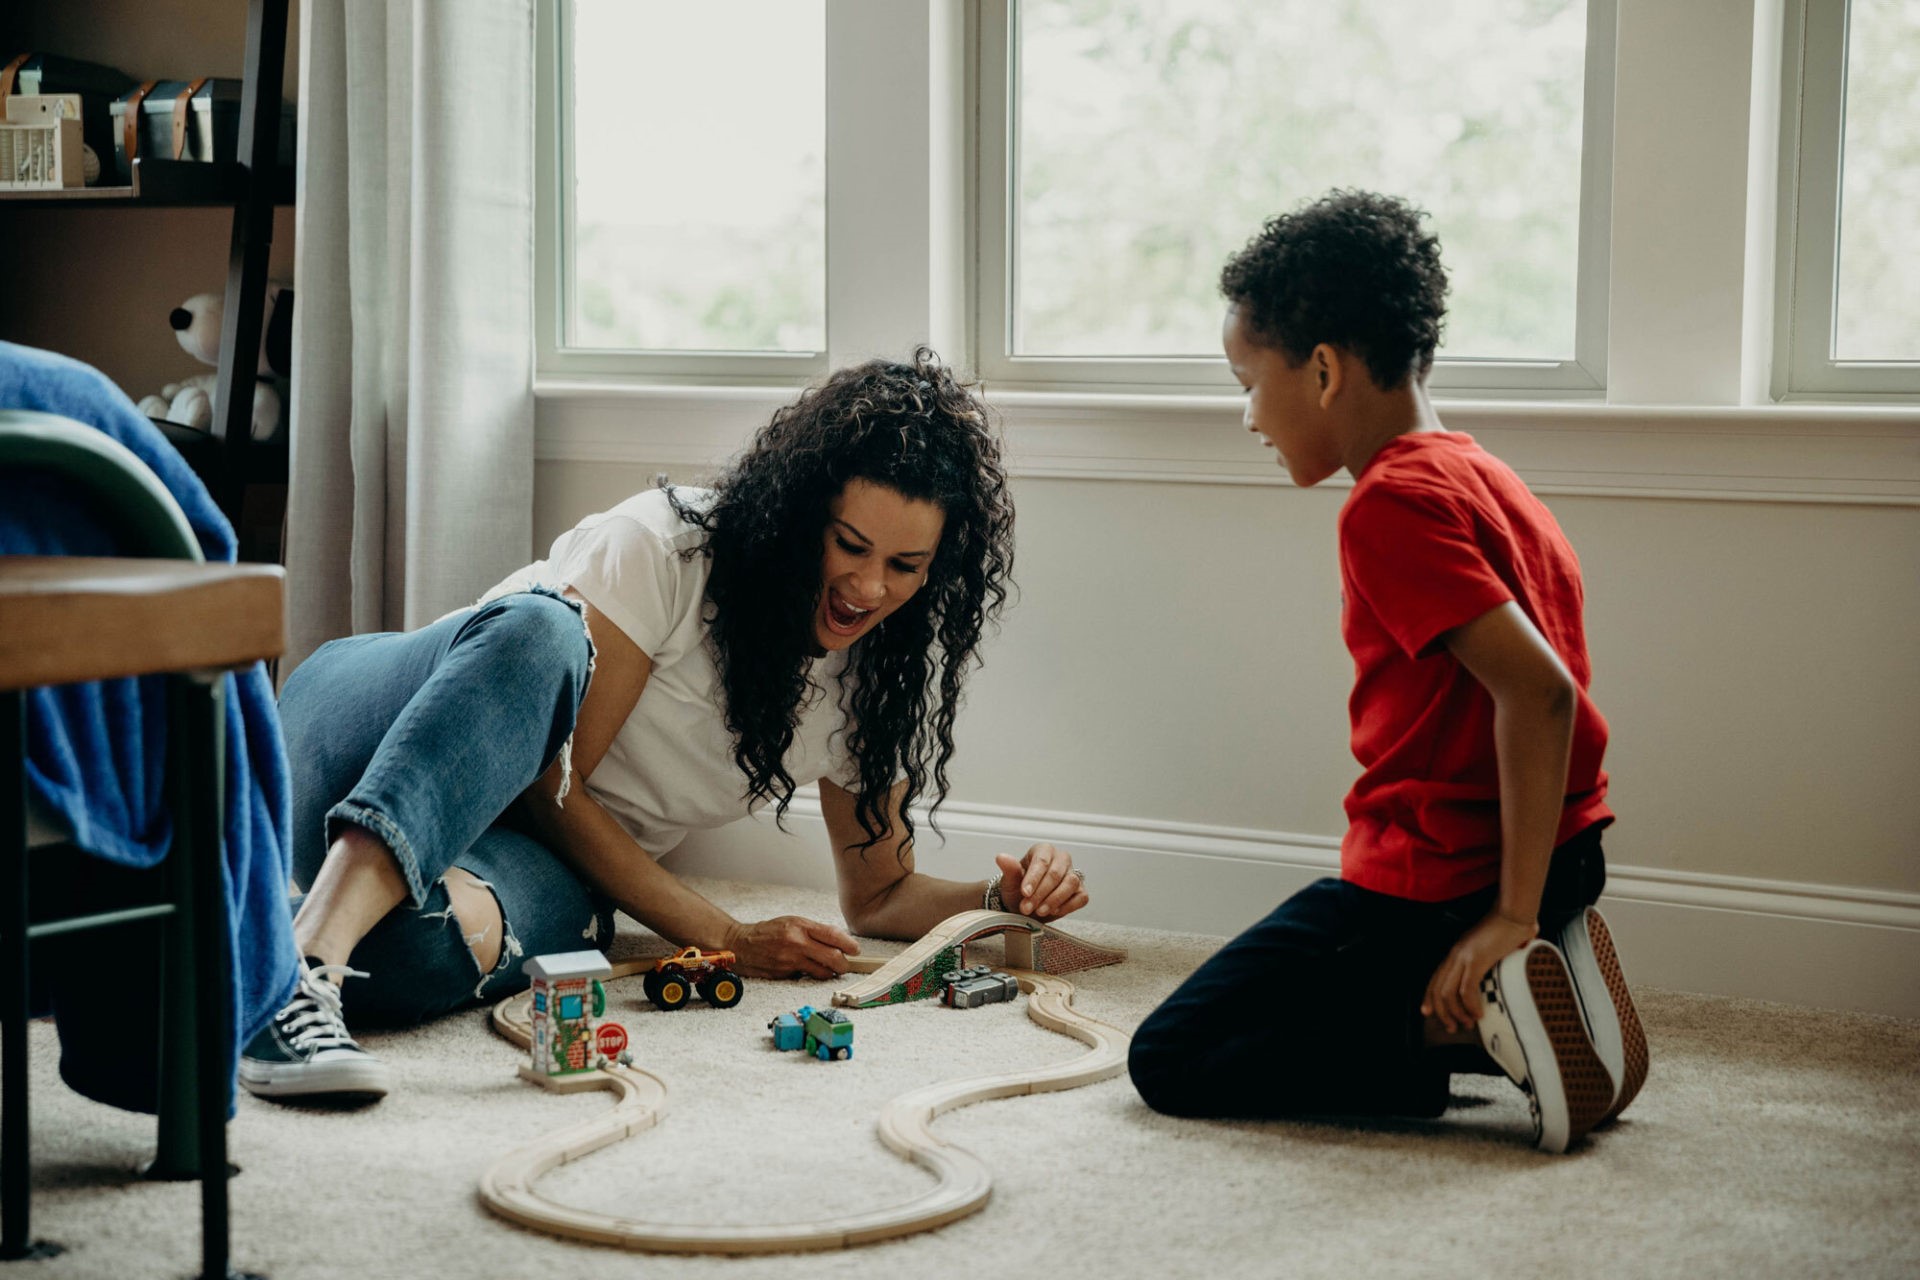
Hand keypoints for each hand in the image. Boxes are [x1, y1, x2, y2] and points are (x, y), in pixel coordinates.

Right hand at [722, 916, 860, 979]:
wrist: (740, 945)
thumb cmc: (768, 932)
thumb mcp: (792, 922)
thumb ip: (814, 930)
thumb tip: (839, 941)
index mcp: (800, 926)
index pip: (833, 935)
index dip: (849, 944)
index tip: (856, 950)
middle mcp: (796, 943)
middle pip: (833, 958)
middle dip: (844, 964)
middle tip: (845, 964)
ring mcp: (790, 961)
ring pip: (823, 972)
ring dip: (830, 972)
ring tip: (829, 969)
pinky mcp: (784, 975)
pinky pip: (806, 978)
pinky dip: (811, 975)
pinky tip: (806, 970)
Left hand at [995, 843, 1088, 921]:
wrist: (1025, 904)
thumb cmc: (1019, 888)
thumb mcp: (1010, 880)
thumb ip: (1009, 869)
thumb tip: (1001, 858)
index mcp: (1044, 850)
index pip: (1042, 861)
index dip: (1033, 878)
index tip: (1025, 892)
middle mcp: (1061, 859)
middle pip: (1055, 874)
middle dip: (1040, 893)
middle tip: (1026, 908)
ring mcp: (1073, 875)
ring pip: (1070, 883)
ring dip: (1054, 900)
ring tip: (1039, 911)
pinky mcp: (1080, 891)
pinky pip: (1080, 898)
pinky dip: (1068, 906)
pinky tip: (1054, 911)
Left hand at [1420, 910, 1538, 1034]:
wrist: (1513, 913)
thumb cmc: (1508, 929)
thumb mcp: (1492, 949)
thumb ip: (1491, 962)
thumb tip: (1500, 977)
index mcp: (1456, 953)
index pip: (1435, 979)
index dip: (1429, 998)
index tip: (1429, 1013)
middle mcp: (1455, 955)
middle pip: (1437, 990)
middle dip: (1442, 1013)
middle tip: (1452, 1028)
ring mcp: (1463, 957)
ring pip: (1448, 993)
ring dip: (1456, 1013)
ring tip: (1467, 1023)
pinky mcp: (1475, 960)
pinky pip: (1467, 990)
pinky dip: (1470, 1005)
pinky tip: (1479, 1014)